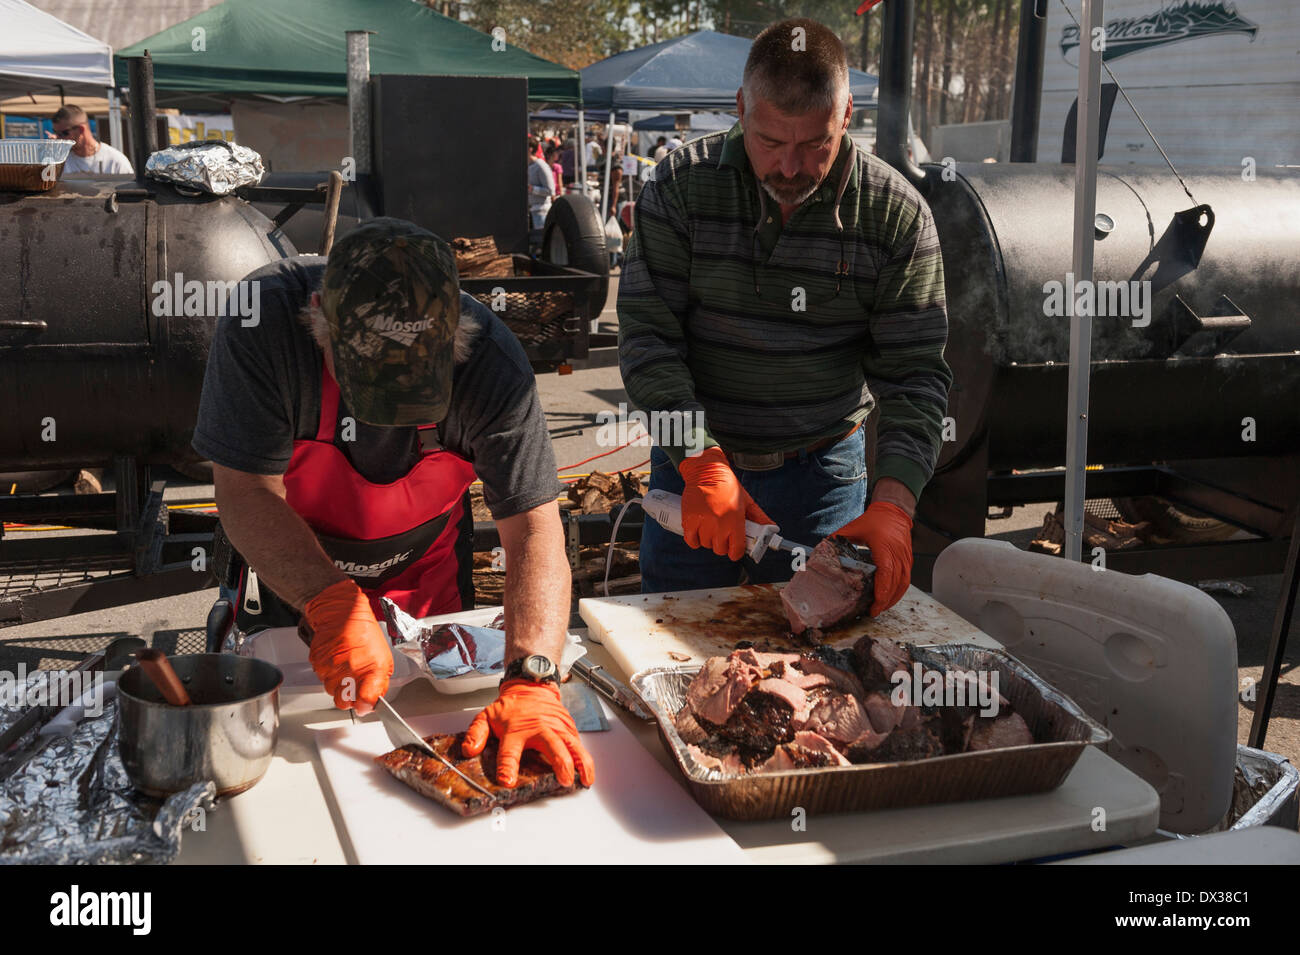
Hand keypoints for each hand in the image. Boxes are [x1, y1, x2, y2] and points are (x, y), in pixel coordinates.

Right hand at [302, 579, 391, 714]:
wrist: (342, 611)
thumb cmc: (365, 632)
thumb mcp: (383, 657)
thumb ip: (379, 682)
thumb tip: (372, 701)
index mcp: (371, 668)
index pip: (365, 700)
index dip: (364, 706)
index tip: (364, 705)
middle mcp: (350, 669)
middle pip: (343, 701)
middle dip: (348, 697)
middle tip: (353, 685)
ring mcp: (331, 666)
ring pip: (330, 690)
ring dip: (337, 683)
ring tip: (345, 665)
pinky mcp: (317, 661)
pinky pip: (321, 676)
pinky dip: (327, 672)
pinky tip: (335, 658)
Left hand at [463, 680, 594, 788]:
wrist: (531, 687)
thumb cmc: (511, 707)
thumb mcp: (486, 716)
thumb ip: (475, 733)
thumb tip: (469, 749)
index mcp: (515, 730)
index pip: (509, 751)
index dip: (507, 767)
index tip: (507, 780)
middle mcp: (539, 729)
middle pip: (553, 746)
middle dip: (560, 763)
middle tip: (564, 779)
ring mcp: (557, 729)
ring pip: (572, 746)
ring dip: (580, 763)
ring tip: (585, 779)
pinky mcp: (568, 729)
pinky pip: (578, 745)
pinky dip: (584, 758)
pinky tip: (587, 772)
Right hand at [677, 447, 773, 560]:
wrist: (707, 471)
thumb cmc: (728, 486)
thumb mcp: (746, 501)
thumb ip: (759, 517)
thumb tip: (772, 529)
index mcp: (735, 520)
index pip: (736, 550)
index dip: (737, 552)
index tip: (735, 549)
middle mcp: (719, 524)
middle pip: (720, 550)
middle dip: (723, 544)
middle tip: (723, 534)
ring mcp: (703, 522)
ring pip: (706, 544)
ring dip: (709, 539)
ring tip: (711, 527)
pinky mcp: (689, 520)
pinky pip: (691, 541)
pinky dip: (695, 539)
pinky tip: (699, 531)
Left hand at [834, 501, 913, 615]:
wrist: (893, 512)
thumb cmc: (875, 520)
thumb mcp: (853, 528)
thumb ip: (837, 539)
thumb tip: (820, 549)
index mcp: (884, 547)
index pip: (886, 572)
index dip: (882, 591)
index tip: (875, 604)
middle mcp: (898, 554)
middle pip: (895, 583)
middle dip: (885, 601)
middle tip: (873, 612)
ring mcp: (905, 558)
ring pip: (903, 584)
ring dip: (892, 599)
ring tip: (880, 609)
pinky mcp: (908, 561)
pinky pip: (906, 581)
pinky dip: (898, 592)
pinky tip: (889, 599)